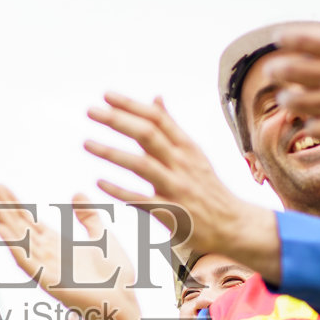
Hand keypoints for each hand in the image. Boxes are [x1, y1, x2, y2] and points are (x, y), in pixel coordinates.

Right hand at [0, 185, 140, 319]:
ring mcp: (47, 268)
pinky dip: (14, 245)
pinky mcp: (50, 281)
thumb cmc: (115, 277)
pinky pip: (27, 261)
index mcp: (58, 245)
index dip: (14, 203)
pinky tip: (1, 230)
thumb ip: (89, 216)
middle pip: (20, 226)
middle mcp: (48, 255)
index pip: (29, 220)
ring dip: (4, 220)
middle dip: (4, 207)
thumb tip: (77, 193)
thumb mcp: (102, 236)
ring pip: (20, 239)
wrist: (124, 302)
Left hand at [84, 92, 277, 270]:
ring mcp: (177, 188)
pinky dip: (120, 190)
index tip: (106, 94)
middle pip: (148, 135)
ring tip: (86, 143)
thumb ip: (171, 126)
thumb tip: (156, 97)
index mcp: (186, 147)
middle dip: (118, 121)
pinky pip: (142, 200)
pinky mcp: (172, 214)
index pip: (157, 119)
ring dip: (112, 153)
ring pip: (143, 166)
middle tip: (90, 111)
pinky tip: (99, 182)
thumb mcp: (193, 153)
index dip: (131, 105)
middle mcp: (182, 164)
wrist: (233, 225)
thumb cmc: (207, 186)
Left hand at [261, 17, 319, 159]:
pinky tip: (309, 123)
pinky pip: (315, 127)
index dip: (288, 37)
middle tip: (272, 69)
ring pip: (297, 100)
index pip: (305, 39)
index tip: (279, 38)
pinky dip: (310, 123)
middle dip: (279, 68)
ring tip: (286, 98)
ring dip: (289, 98)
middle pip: (293, 69)